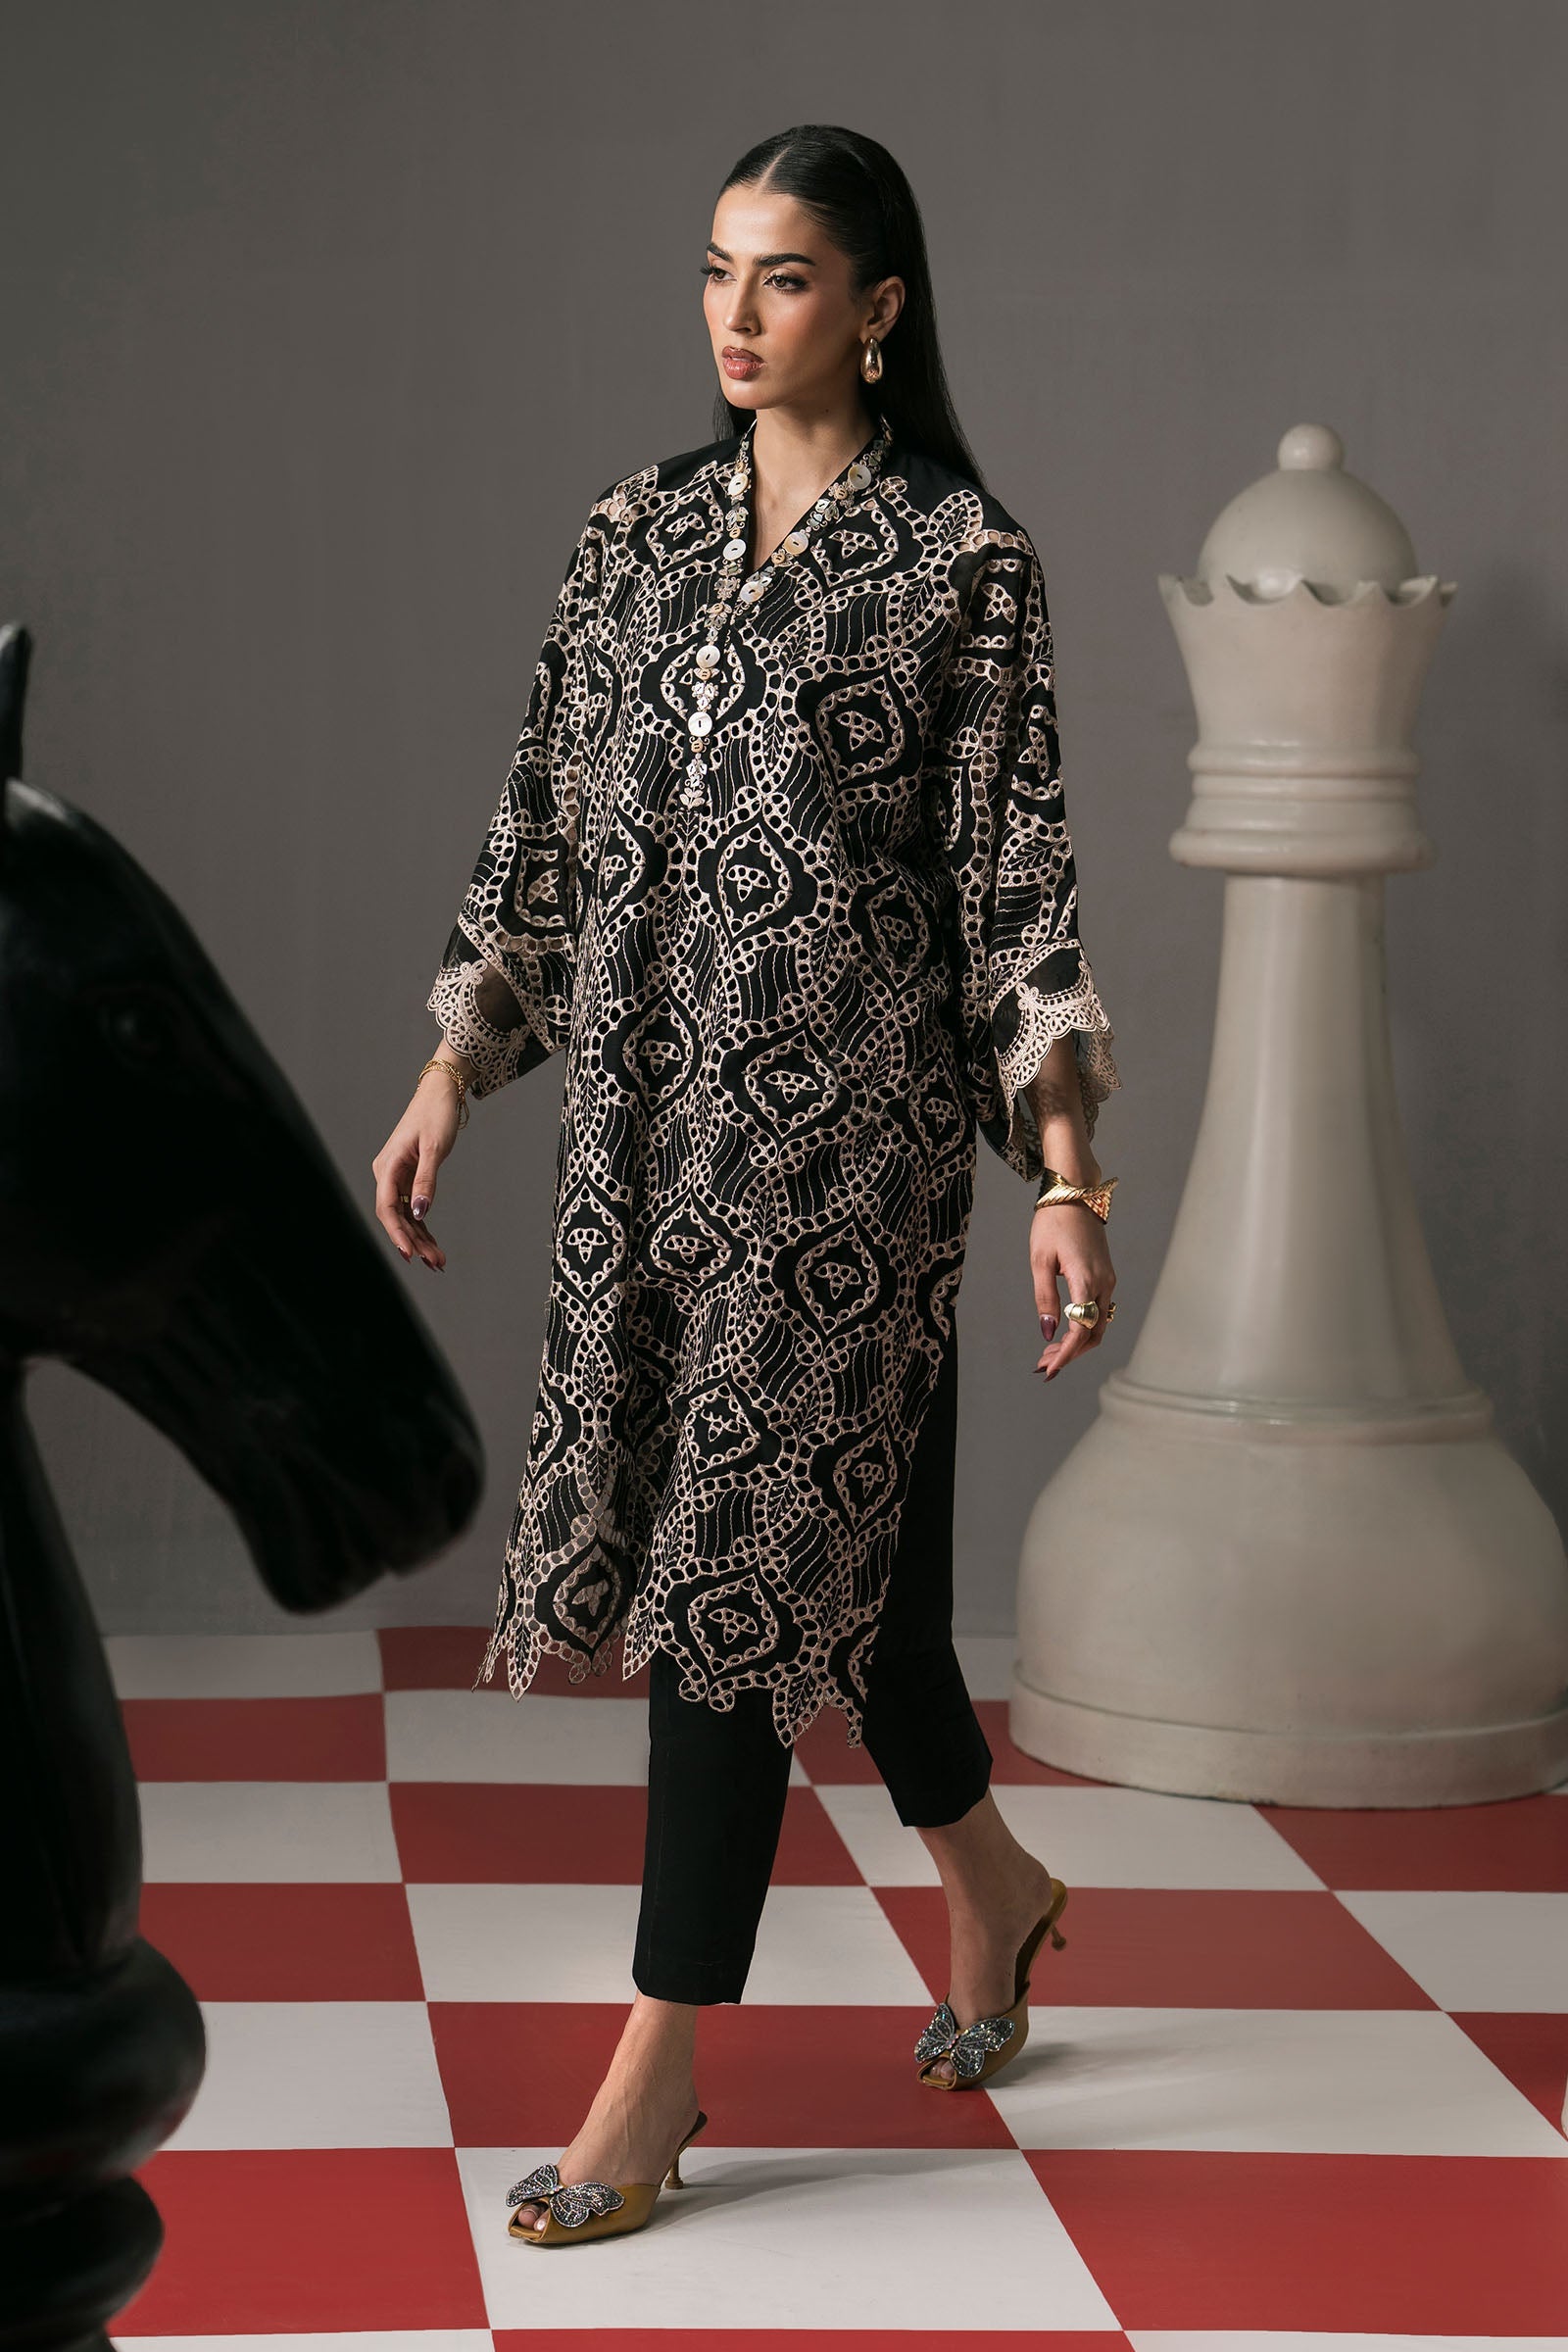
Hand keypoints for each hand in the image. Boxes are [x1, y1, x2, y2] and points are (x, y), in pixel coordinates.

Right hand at [372, 1070, 460, 1269]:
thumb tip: (421, 1212)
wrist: (440, 1093)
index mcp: (388, 1166)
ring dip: (420, 1238)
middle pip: (396, 1216)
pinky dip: (423, 1225)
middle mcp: (387, 1174)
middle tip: (436, 1264)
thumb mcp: (435, 1148)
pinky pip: (412, 1207)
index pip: (387, 1208)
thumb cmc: (435, 1115)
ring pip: (405, 1215)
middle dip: (415, 1242)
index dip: (397, 1233)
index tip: (410, 1255)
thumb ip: (426, 1181)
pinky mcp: (408, 1177)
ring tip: (438, 1261)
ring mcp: (396, 1176)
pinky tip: (432, 1243)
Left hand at [1031, 1203, 1115, 1379]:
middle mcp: (1103, 1283)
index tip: (1048, 1369)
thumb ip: (1045, 1298)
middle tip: (1043, 1365)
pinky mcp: (1106, 1276)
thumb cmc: (1053, 1222)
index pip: (1080, 1330)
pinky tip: (1062, 1331)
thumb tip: (1048, 1333)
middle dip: (1069, 1354)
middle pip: (1093, 1333)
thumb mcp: (1040, 1260)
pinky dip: (1082, 1326)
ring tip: (1048, 1353)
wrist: (1075, 1193)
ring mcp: (1108, 1280)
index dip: (1066, 1354)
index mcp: (1086, 1279)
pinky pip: (1098, 1310)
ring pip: (1098, 1324)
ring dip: (1076, 1343)